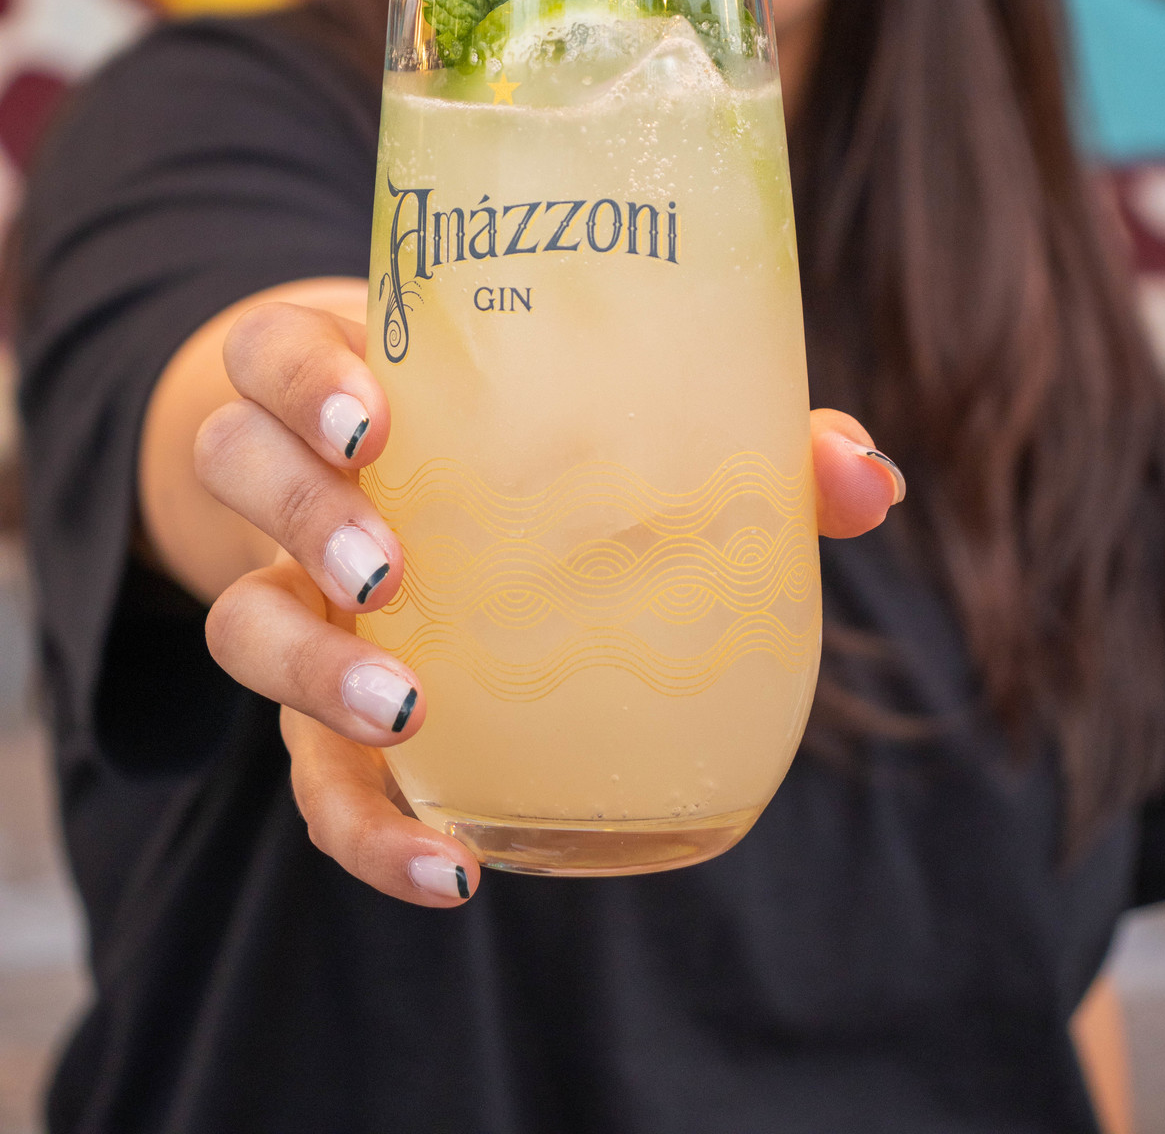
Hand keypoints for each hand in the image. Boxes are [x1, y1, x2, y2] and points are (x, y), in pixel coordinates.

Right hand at [198, 301, 903, 907]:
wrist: (424, 510)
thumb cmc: (524, 441)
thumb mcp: (597, 416)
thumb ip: (742, 434)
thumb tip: (868, 480)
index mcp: (359, 387)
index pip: (273, 356)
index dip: (299, 382)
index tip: (375, 420)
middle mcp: (300, 483)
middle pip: (235, 475)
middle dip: (300, 516)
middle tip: (385, 566)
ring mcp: (297, 594)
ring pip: (238, 619)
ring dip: (306, 669)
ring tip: (403, 707)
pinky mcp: (318, 709)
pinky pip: (304, 776)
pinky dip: (363, 830)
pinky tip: (447, 868)